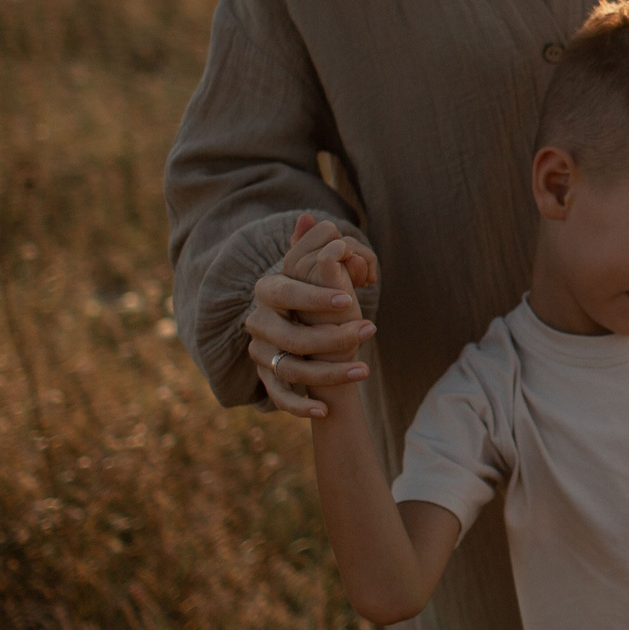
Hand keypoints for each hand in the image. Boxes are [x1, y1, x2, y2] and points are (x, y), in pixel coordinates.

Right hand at [246, 213, 377, 419]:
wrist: (297, 333)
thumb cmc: (309, 296)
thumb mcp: (308, 271)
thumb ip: (309, 246)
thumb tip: (310, 218)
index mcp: (268, 291)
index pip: (287, 292)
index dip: (317, 297)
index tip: (351, 300)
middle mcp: (258, 323)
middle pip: (291, 336)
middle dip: (332, 337)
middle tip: (370, 329)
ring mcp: (260, 353)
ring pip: (291, 369)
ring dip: (330, 373)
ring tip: (365, 370)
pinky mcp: (267, 379)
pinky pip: (279, 397)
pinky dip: (300, 406)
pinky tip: (326, 411)